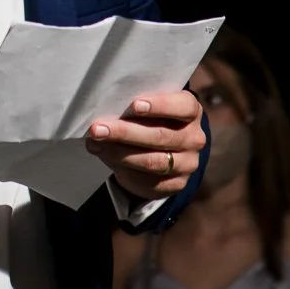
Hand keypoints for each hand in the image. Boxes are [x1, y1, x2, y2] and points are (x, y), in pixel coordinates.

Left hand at [86, 90, 205, 199]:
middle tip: (97, 129)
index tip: (135, 105)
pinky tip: (105, 158)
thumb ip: (131, 108)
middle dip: (125, 132)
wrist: (154, 153)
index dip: (160, 105)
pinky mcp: (177, 184)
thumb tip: (103, 114)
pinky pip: (149, 180)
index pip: (184, 107)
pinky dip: (123, 169)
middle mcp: (194, 138)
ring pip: (153, 161)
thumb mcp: (143, 109)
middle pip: (160, 136)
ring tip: (95, 144)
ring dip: (119, 152)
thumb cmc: (145, 120)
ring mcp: (188, 163)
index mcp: (191, 112)